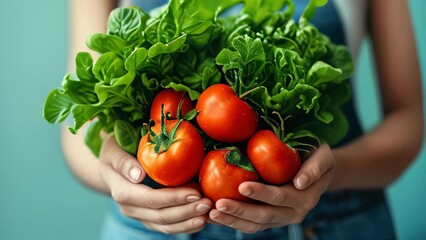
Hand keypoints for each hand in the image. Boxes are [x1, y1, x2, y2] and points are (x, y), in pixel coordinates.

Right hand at [99, 136, 212, 233]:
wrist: (110, 165)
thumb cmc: (115, 150)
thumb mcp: (113, 150)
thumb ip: (123, 162)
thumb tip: (138, 175)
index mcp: (121, 191)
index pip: (150, 199)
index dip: (173, 198)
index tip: (195, 192)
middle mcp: (129, 208)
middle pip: (160, 216)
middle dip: (186, 211)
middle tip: (207, 203)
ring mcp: (139, 216)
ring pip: (165, 226)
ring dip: (188, 222)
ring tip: (207, 214)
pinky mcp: (147, 218)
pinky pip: (166, 227)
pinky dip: (184, 226)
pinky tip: (201, 220)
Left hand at [208, 144, 334, 232]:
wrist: (317, 169)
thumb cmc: (316, 154)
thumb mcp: (322, 156)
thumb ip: (315, 167)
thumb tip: (300, 182)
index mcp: (306, 197)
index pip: (281, 196)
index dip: (262, 193)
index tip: (242, 186)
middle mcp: (294, 212)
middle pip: (264, 215)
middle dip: (240, 210)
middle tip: (218, 204)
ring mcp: (281, 218)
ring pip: (255, 225)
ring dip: (232, 221)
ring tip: (211, 214)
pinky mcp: (270, 220)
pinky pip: (250, 224)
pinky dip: (231, 221)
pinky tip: (213, 216)